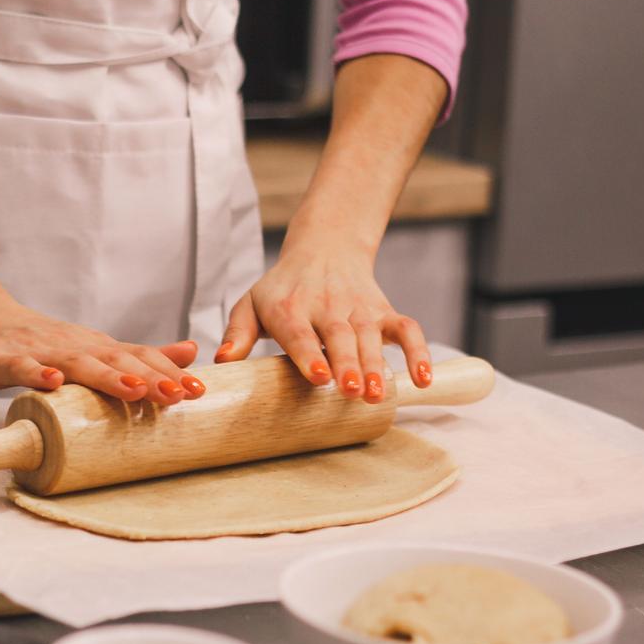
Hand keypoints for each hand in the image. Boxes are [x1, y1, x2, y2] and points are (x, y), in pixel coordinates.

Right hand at [0, 301, 204, 405]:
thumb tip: (191, 352)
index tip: (200, 391)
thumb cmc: (43, 343)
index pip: (140, 358)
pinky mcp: (6, 361)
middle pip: (117, 361)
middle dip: (150, 377)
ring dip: (107, 376)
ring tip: (134, 389)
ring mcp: (41, 352)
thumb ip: (140, 355)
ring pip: (78, 364)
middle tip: (180, 394)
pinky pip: (22, 368)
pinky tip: (52, 382)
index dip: (169, 373)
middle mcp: (76, 347)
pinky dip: (36, 374)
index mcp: (99, 349)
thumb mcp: (97, 348)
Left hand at [215, 247, 432, 403]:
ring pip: (372, 336)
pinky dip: (419, 352)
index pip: (300, 332)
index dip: (309, 354)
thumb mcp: (251, 304)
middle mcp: (327, 306)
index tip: (318, 377)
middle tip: (352, 390)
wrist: (324, 249)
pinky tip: (422, 380)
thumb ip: (238, 333)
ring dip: (377, 365)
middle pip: (340, 336)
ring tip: (377, 394)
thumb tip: (221, 361)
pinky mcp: (384, 311)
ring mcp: (359, 308)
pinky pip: (407, 329)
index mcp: (290, 307)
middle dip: (348, 363)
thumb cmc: (282, 289)